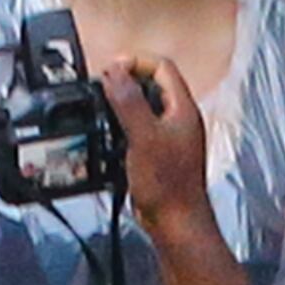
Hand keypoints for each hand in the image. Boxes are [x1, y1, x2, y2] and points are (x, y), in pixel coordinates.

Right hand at [102, 54, 211, 233]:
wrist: (175, 223)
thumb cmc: (167, 185)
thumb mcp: (143, 137)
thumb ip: (128, 102)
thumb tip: (113, 70)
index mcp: (182, 109)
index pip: (162, 67)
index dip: (135, 62)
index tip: (110, 69)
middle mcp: (178, 119)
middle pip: (152, 83)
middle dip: (124, 79)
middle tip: (101, 86)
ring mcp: (169, 135)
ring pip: (144, 104)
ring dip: (121, 100)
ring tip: (101, 106)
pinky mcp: (157, 151)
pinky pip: (138, 125)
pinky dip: (121, 122)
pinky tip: (108, 133)